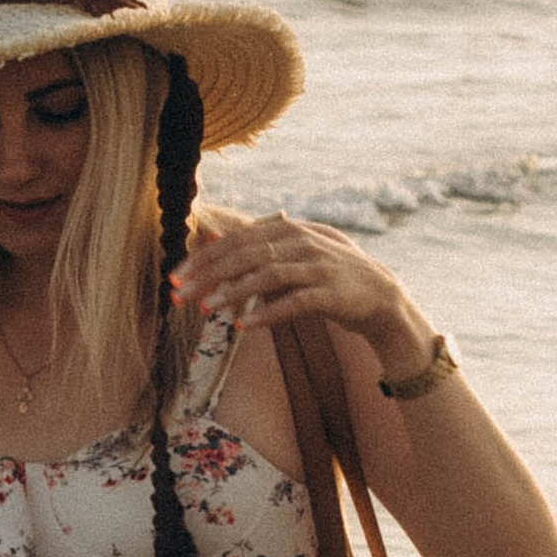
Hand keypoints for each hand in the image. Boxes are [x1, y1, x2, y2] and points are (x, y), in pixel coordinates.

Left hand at [172, 214, 431, 382]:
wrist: (380, 297)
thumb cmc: (327, 276)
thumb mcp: (293, 253)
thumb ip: (255, 246)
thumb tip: (207, 237)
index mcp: (288, 229)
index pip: (237, 239)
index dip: (204, 258)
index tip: (176, 278)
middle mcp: (302, 241)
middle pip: (246, 254)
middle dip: (208, 275)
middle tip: (180, 296)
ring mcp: (318, 266)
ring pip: (267, 275)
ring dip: (232, 292)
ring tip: (206, 309)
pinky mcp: (330, 294)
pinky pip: (293, 303)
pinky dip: (266, 314)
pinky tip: (243, 327)